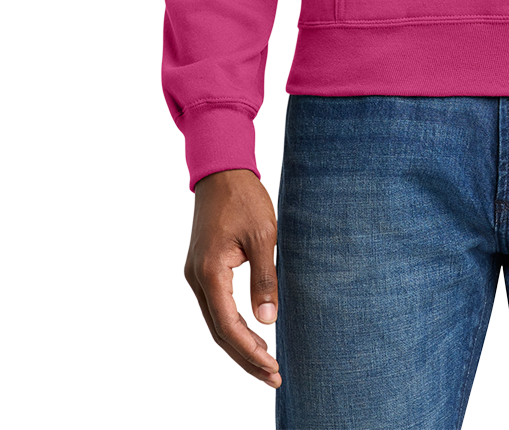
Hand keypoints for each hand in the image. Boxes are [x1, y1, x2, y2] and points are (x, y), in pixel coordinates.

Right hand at [184, 168, 281, 387]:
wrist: (222, 170)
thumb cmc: (244, 198)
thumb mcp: (264, 235)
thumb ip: (264, 278)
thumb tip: (267, 320)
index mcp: (209, 271)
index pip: (228, 324)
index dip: (250, 350)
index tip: (273, 365)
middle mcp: (197, 277)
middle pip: (219, 331)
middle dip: (245, 357)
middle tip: (274, 376)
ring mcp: (196, 274)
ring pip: (216, 321)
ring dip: (239, 345)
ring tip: (266, 364)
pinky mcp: (203, 269)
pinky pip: (216, 306)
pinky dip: (233, 326)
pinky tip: (252, 335)